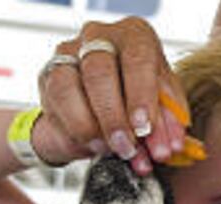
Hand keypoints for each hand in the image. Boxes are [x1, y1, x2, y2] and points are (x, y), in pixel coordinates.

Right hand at [38, 17, 188, 174]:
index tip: (144, 128)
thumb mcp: (162, 109)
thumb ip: (168, 125)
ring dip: (91, 127)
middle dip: (115, 117)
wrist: (103, 107)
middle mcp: (99, 37)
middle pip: (100, 72)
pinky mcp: (48, 75)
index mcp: (135, 37)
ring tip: (111, 150)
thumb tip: (171, 146)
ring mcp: (69, 54)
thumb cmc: (138, 99)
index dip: (141, 96)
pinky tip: (93, 145)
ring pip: (68, 87)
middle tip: (127, 147)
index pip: (138, 58)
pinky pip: (55, 105)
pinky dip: (75, 131)